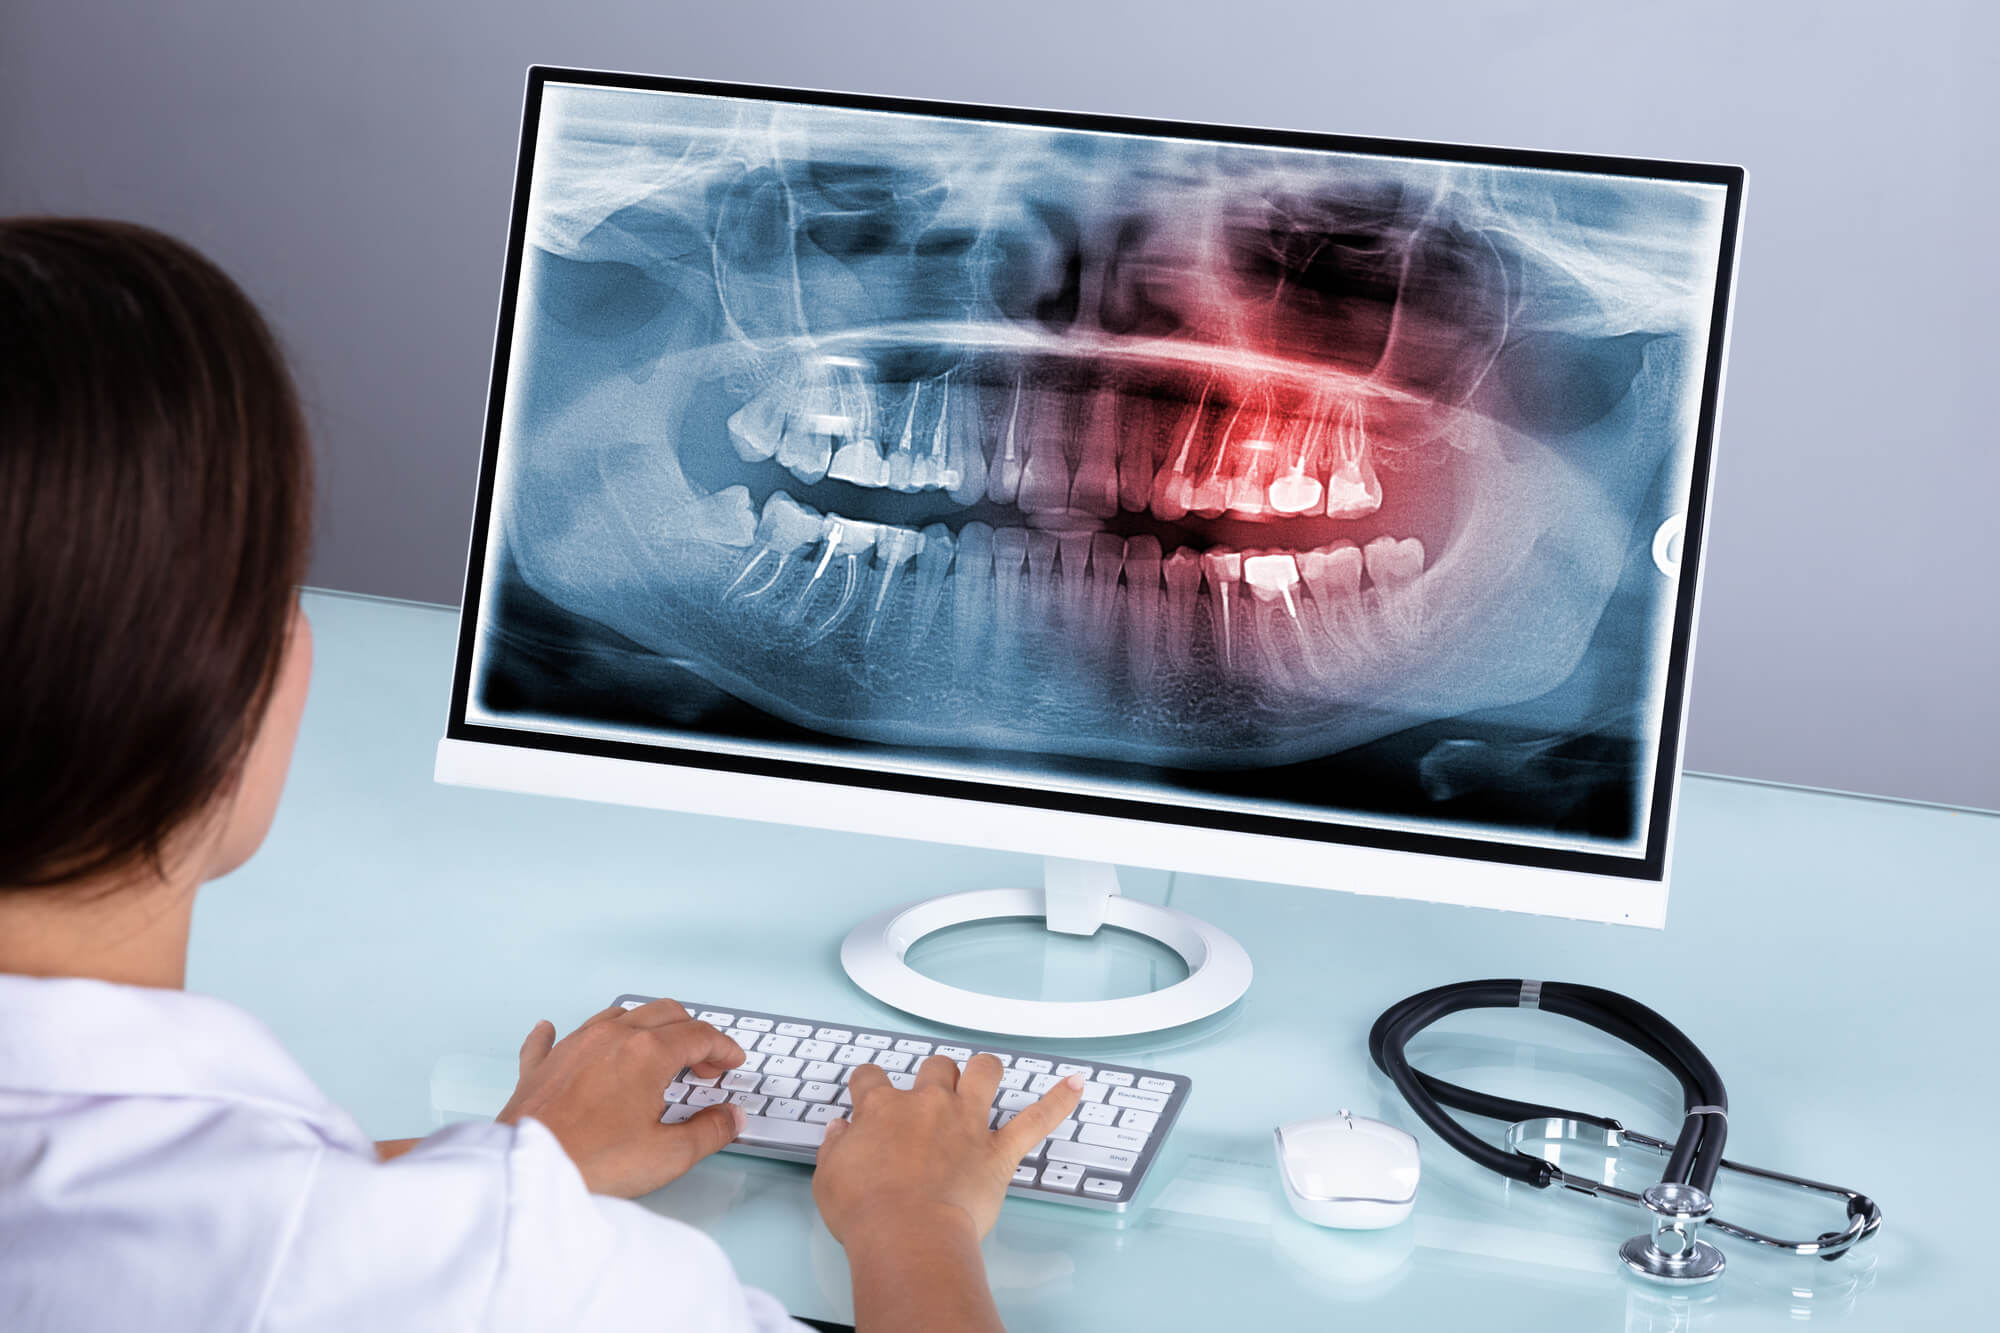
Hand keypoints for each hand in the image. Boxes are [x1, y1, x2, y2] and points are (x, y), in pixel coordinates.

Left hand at [497, 998, 745, 1196]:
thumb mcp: (669, 1156)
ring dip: (645, 1027)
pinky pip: (549, 1038)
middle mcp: (611, 1038)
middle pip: (664, 1014)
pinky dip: (558, 1033)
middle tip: (705, 1063)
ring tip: (656, 1050)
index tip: (732, 1061)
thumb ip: (709, 1131)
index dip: (723, 1047)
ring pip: (617, 1016)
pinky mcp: (540, 1067)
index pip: (699, 1035)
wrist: (528, 1171)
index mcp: (646, 1053)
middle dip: (693, 1034)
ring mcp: (572, 1047)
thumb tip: (730, 1117)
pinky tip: (552, 1029)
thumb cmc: (591, 1164)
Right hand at [813, 1053, 1083, 1246]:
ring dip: (984, 1070)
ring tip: (986, 1072)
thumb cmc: (868, 1212)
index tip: (868, 1091)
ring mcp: (966, 1123)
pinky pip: (1035, 1119)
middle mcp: (926, 1105)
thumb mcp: (829, 1178)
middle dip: (933, 1075)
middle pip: (934, 1068)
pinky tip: (1075, 1086)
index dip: (869, 1083)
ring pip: (981, 1074)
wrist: (907, 1233)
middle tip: (931, 1091)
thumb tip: (838, 1131)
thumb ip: (835, 1148)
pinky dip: (1058, 1101)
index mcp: (881, 1109)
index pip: (871, 1078)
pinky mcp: (997, 1150)